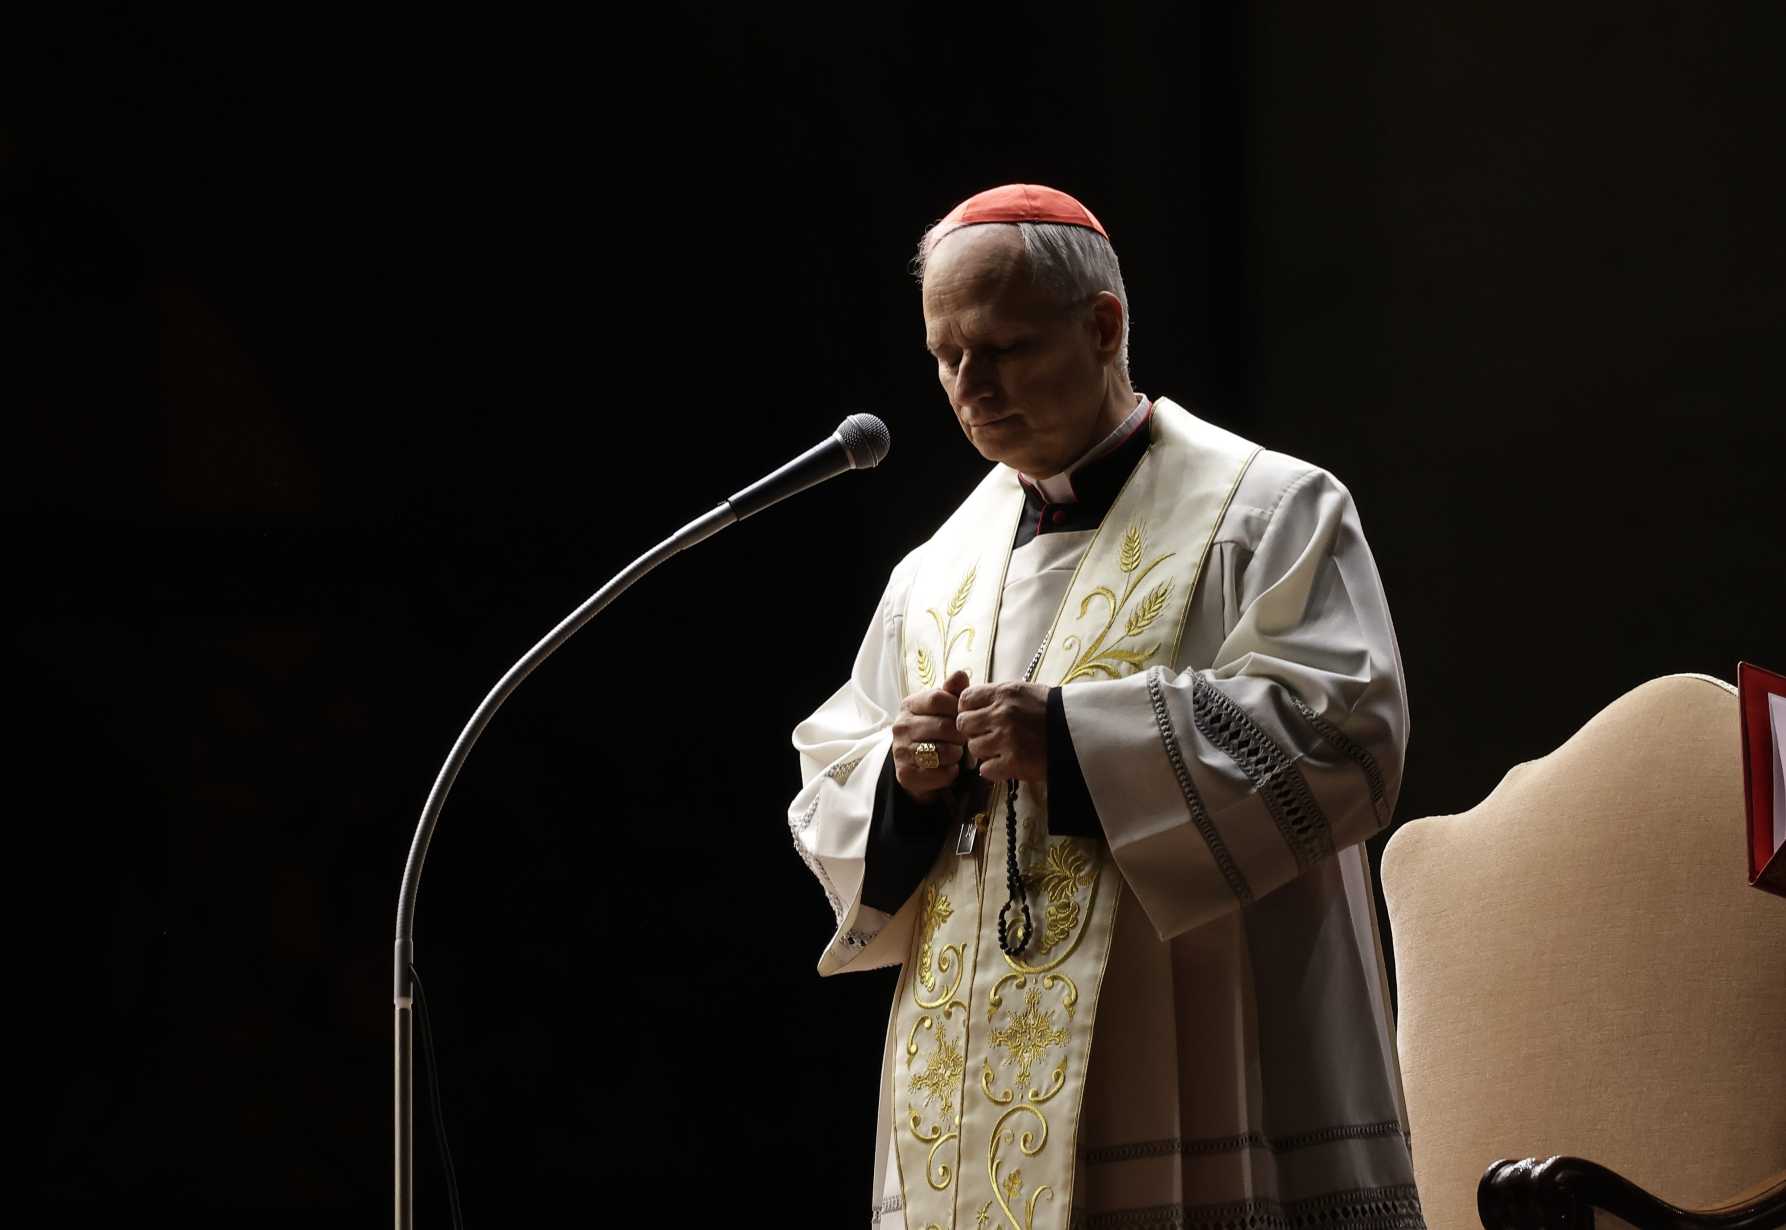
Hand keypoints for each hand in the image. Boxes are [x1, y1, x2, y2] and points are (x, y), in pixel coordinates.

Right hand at [892, 669, 970, 803]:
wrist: (916, 764)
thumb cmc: (935, 729)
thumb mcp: (943, 708)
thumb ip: (952, 692)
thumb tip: (961, 674)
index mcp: (909, 705)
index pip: (937, 698)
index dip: (956, 707)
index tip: (963, 716)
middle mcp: (901, 726)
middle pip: (943, 727)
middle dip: (960, 735)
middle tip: (963, 739)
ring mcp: (901, 751)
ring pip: (943, 751)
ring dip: (956, 754)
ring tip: (955, 753)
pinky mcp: (906, 774)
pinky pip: (940, 773)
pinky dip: (951, 772)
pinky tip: (948, 767)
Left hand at [955, 681, 1048, 782]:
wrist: (1082, 733)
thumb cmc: (1053, 710)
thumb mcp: (1025, 692)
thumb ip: (998, 696)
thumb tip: (971, 704)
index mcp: (1005, 693)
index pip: (965, 699)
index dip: (967, 710)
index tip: (977, 716)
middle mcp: (1002, 714)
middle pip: (964, 724)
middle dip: (973, 731)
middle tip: (987, 735)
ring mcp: (1007, 739)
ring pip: (973, 748)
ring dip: (984, 752)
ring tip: (1001, 750)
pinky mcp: (1014, 762)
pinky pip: (986, 770)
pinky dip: (994, 770)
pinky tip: (1006, 765)